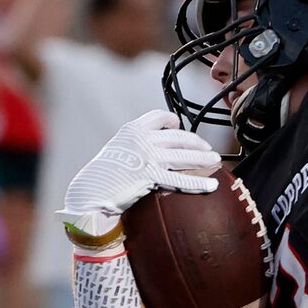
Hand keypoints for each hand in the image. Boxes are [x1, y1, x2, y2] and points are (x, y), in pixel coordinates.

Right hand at [61, 108, 223, 242]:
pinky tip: (212, 186)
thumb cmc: (102, 175)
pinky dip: (199, 183)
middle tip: (208, 149)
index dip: (174, 121)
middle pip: (179, 136)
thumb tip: (149, 149)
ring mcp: (148, 157)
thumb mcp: (118, 150)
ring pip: (184, 154)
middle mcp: (143, 139)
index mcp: (133, 129)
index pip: (160, 116)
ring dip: (204, 158)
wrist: (91, 191)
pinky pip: (181, 179)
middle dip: (197, 142)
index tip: (181, 127)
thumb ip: (134, 145)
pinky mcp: (151, 176)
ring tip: (216, 161)